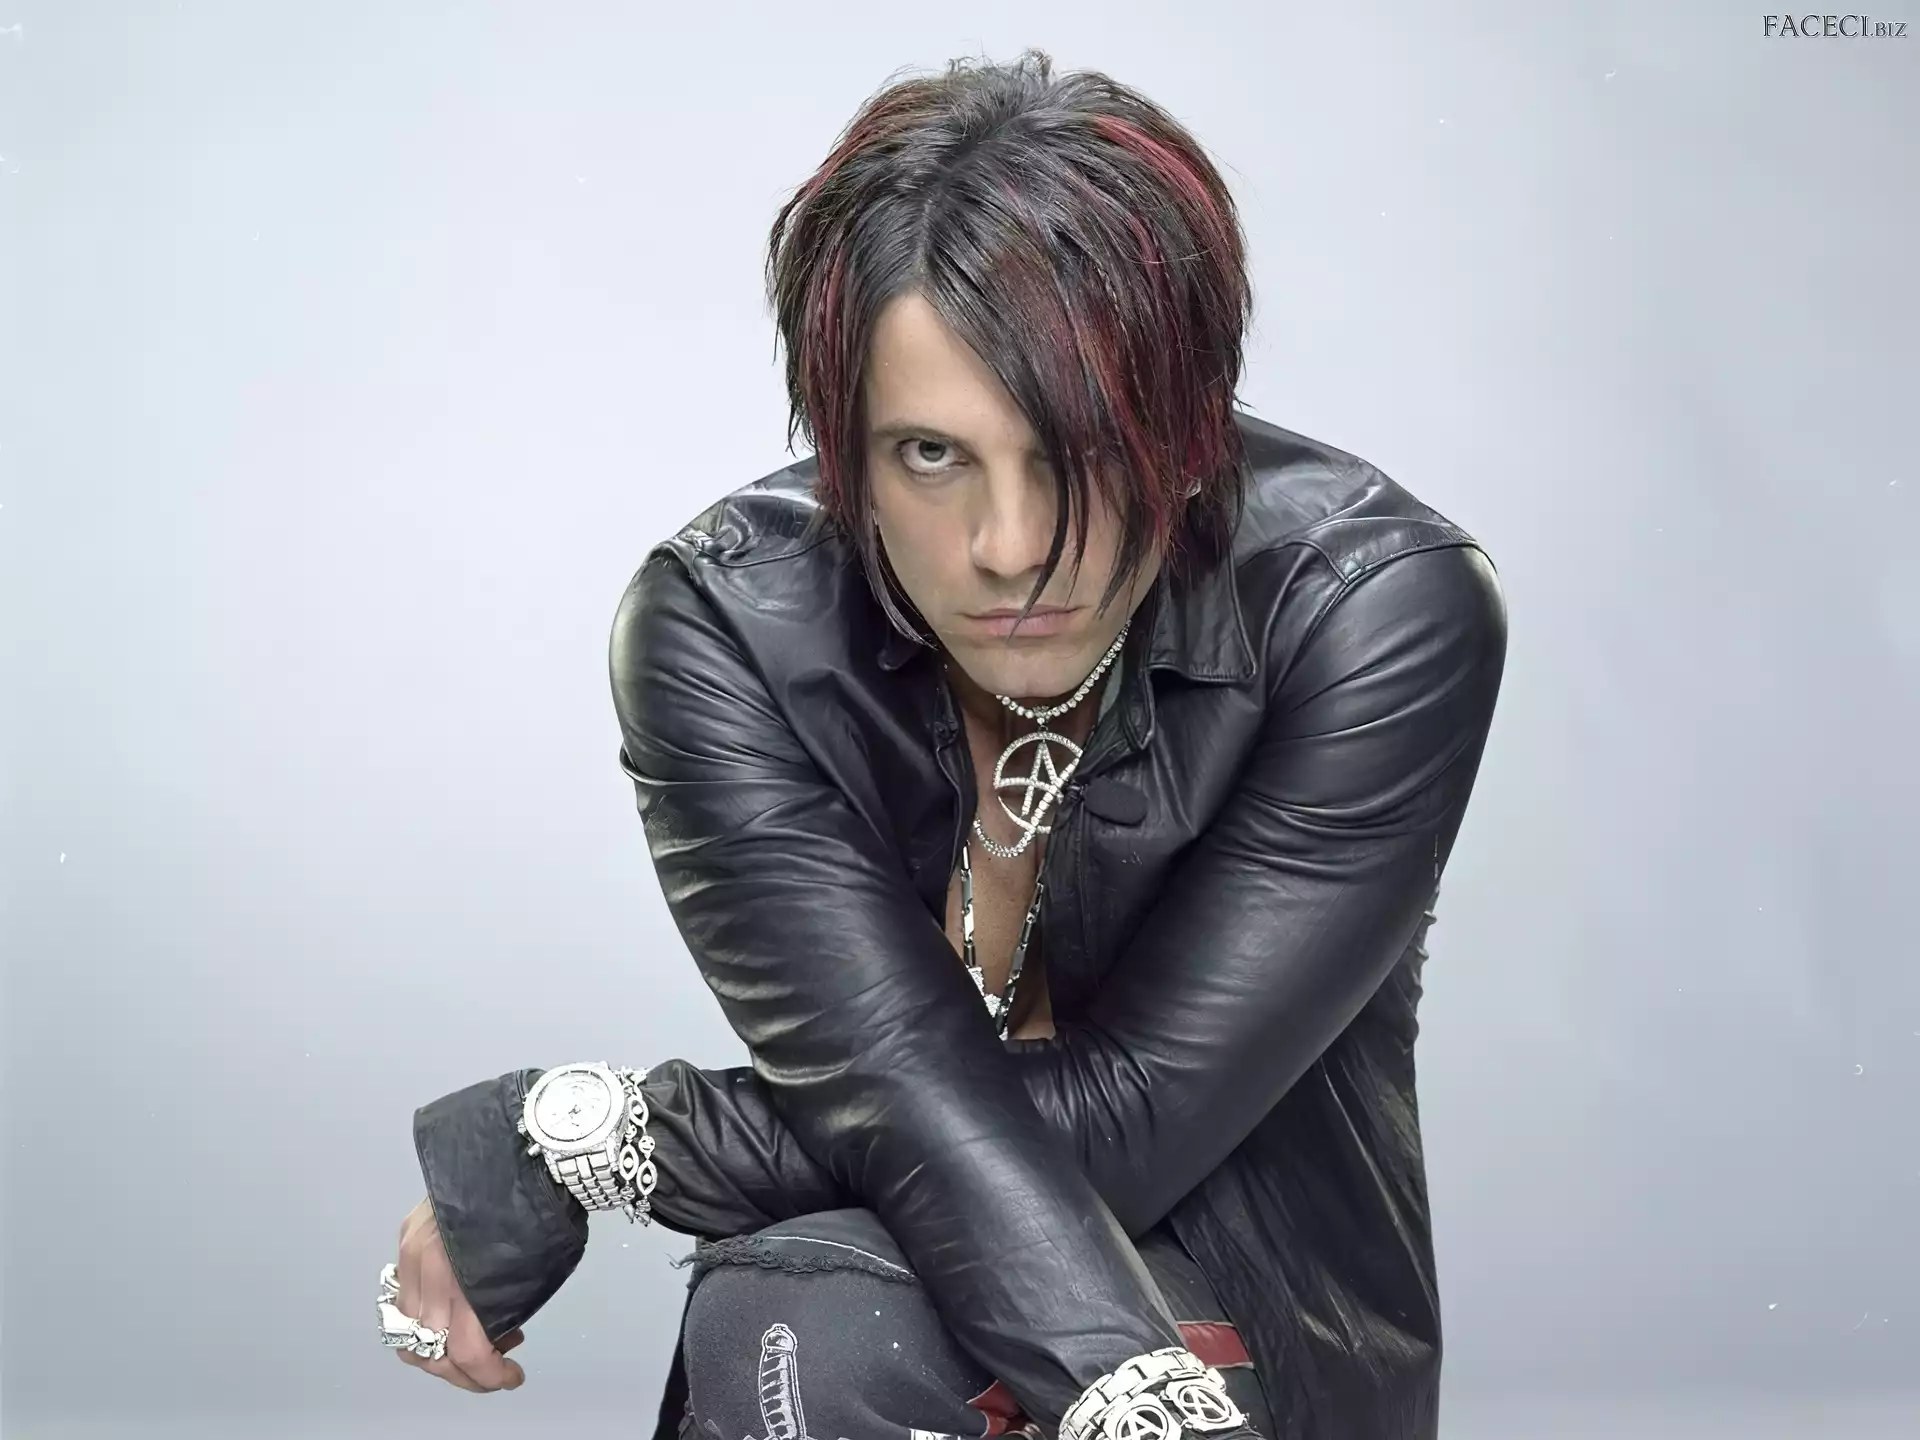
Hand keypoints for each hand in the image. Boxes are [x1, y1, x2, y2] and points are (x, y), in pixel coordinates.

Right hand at [391, 1197, 526, 1391]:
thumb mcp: (535, 1273)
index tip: (509, 1378)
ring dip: (436, 1345)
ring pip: (406, 1327)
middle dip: (459, 1371)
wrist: (527, 1153)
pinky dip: (426, 1310)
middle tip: (490, 1367)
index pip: (464, 1352)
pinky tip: (454, 1303)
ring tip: (474, 1334)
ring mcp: (412, 1252)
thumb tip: (498, 1337)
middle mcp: (432, 1270)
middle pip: (427, 1350)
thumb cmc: (542, 1210)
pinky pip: (404, 1291)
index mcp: (470, 1281)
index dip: (486, 1377)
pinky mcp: (406, 1235)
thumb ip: (506, 1312)